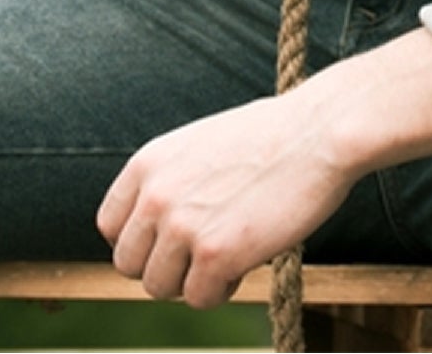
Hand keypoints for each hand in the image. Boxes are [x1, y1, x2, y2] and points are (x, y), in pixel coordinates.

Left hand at [96, 91, 352, 308]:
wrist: (320, 132)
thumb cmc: (274, 135)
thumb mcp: (203, 144)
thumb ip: (172, 180)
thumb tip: (158, 222)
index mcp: (148, 162)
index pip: (111, 226)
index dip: (141, 241)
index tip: (170, 241)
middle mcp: (155, 195)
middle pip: (130, 265)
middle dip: (165, 266)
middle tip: (204, 251)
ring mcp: (182, 226)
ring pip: (160, 288)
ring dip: (193, 280)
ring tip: (230, 251)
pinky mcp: (215, 255)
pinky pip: (200, 299)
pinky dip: (223, 289)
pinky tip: (247, 258)